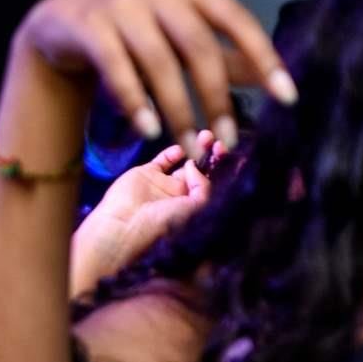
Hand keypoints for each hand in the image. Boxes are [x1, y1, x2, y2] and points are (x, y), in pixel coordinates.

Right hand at [18, 0, 294, 158]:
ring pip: (158, 62)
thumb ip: (219, 56)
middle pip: (197, 46)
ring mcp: (121, 5)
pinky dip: (135, 101)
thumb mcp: (176, 38)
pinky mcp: (90, 26)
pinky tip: (148, 130)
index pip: (236, 19)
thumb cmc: (131, 30)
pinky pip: (117, 68)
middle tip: (228, 138)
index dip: (263, 56)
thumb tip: (267, 79)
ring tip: (188, 144)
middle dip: (216, 96)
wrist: (61, 20)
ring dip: (177, 109)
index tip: (286, 96)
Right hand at [70, 130, 222, 293]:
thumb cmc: (164, 224)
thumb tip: (193, 164)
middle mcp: (184, 196)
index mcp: (198, 207)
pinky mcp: (147, 174)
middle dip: (214, 156)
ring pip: (187, 162)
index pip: (217, 184)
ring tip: (205, 136)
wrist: (125, 225)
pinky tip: (179, 151)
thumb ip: (204, 184)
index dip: (227, 169)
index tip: (236, 156)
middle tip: (219, 143)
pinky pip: (163, 160)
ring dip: (198, 149)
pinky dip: (172, 153)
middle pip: (205, 171)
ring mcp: (165, 184)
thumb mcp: (196, 207)